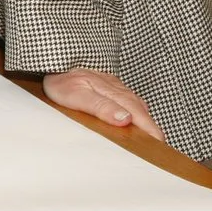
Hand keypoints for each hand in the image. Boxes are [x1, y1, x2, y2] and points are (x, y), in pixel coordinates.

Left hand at [44, 68, 162, 140]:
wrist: (52, 63)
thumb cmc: (61, 81)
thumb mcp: (77, 96)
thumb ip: (101, 107)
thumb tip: (126, 119)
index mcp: (111, 91)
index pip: (137, 113)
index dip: (150, 129)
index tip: (158, 143)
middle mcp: (117, 87)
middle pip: (140, 110)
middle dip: (151, 128)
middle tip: (158, 147)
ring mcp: (114, 85)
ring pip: (136, 104)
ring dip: (145, 120)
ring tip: (149, 139)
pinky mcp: (110, 86)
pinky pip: (128, 100)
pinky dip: (136, 112)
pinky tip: (134, 121)